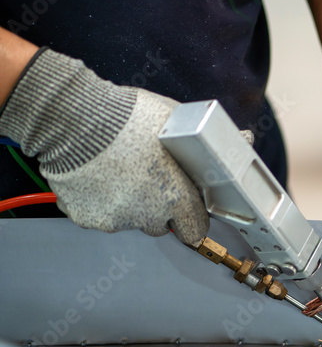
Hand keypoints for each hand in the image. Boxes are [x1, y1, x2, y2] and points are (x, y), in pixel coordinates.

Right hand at [0, 49, 207, 244]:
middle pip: (159, 225)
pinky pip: (97, 214)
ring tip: (116, 171)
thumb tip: (222, 147)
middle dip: (156, 208)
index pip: (195, 229)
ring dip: (125, 203)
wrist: (74, 118)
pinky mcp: (87, 218)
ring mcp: (115, 220)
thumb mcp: (176, 125)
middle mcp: (148, 215)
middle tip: (145, 179)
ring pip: (127, 220)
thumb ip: (196, 148)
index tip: (186, 211)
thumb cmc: (124, 117)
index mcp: (176, 197)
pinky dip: (97, 200)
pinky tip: (95, 175)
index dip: (191, 217)